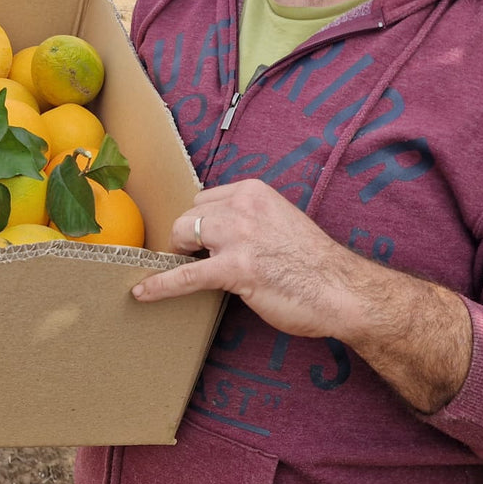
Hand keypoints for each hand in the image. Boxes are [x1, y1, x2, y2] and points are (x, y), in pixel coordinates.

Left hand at [131, 178, 363, 339]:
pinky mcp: (235, 270)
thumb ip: (250, 218)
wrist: (341, 288)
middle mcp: (243, 207)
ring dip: (177, 256)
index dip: (200, 223)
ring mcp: (238, 237)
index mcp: (253, 192)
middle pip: (188, 215)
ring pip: (182, 236)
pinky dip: (160, 284)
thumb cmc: (313, 262)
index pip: (204, 198)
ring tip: (182, 270)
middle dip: (185, 239)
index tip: (200, 240)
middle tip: (196, 260)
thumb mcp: (281, 220)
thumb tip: (218, 231)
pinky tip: (141, 291)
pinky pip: (185, 275)